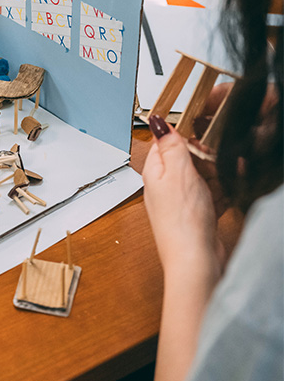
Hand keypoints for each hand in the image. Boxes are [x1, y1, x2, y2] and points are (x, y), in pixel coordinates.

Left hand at [143, 115, 225, 280]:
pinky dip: (220, 195)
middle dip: (206, 159)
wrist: (195, 260)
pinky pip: (211, 196)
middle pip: (188, 159)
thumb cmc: (182, 220)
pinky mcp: (196, 214)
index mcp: (154, 171)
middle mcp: (165, 185)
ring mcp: (181, 201)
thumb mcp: (177, 172)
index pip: (166, 142)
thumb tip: (156, 120)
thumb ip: (170, 145)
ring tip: (222, 185)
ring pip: (202, 177)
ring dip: (216, 178)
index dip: (186, 138)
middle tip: (213, 167)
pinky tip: (226, 197)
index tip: (202, 139)